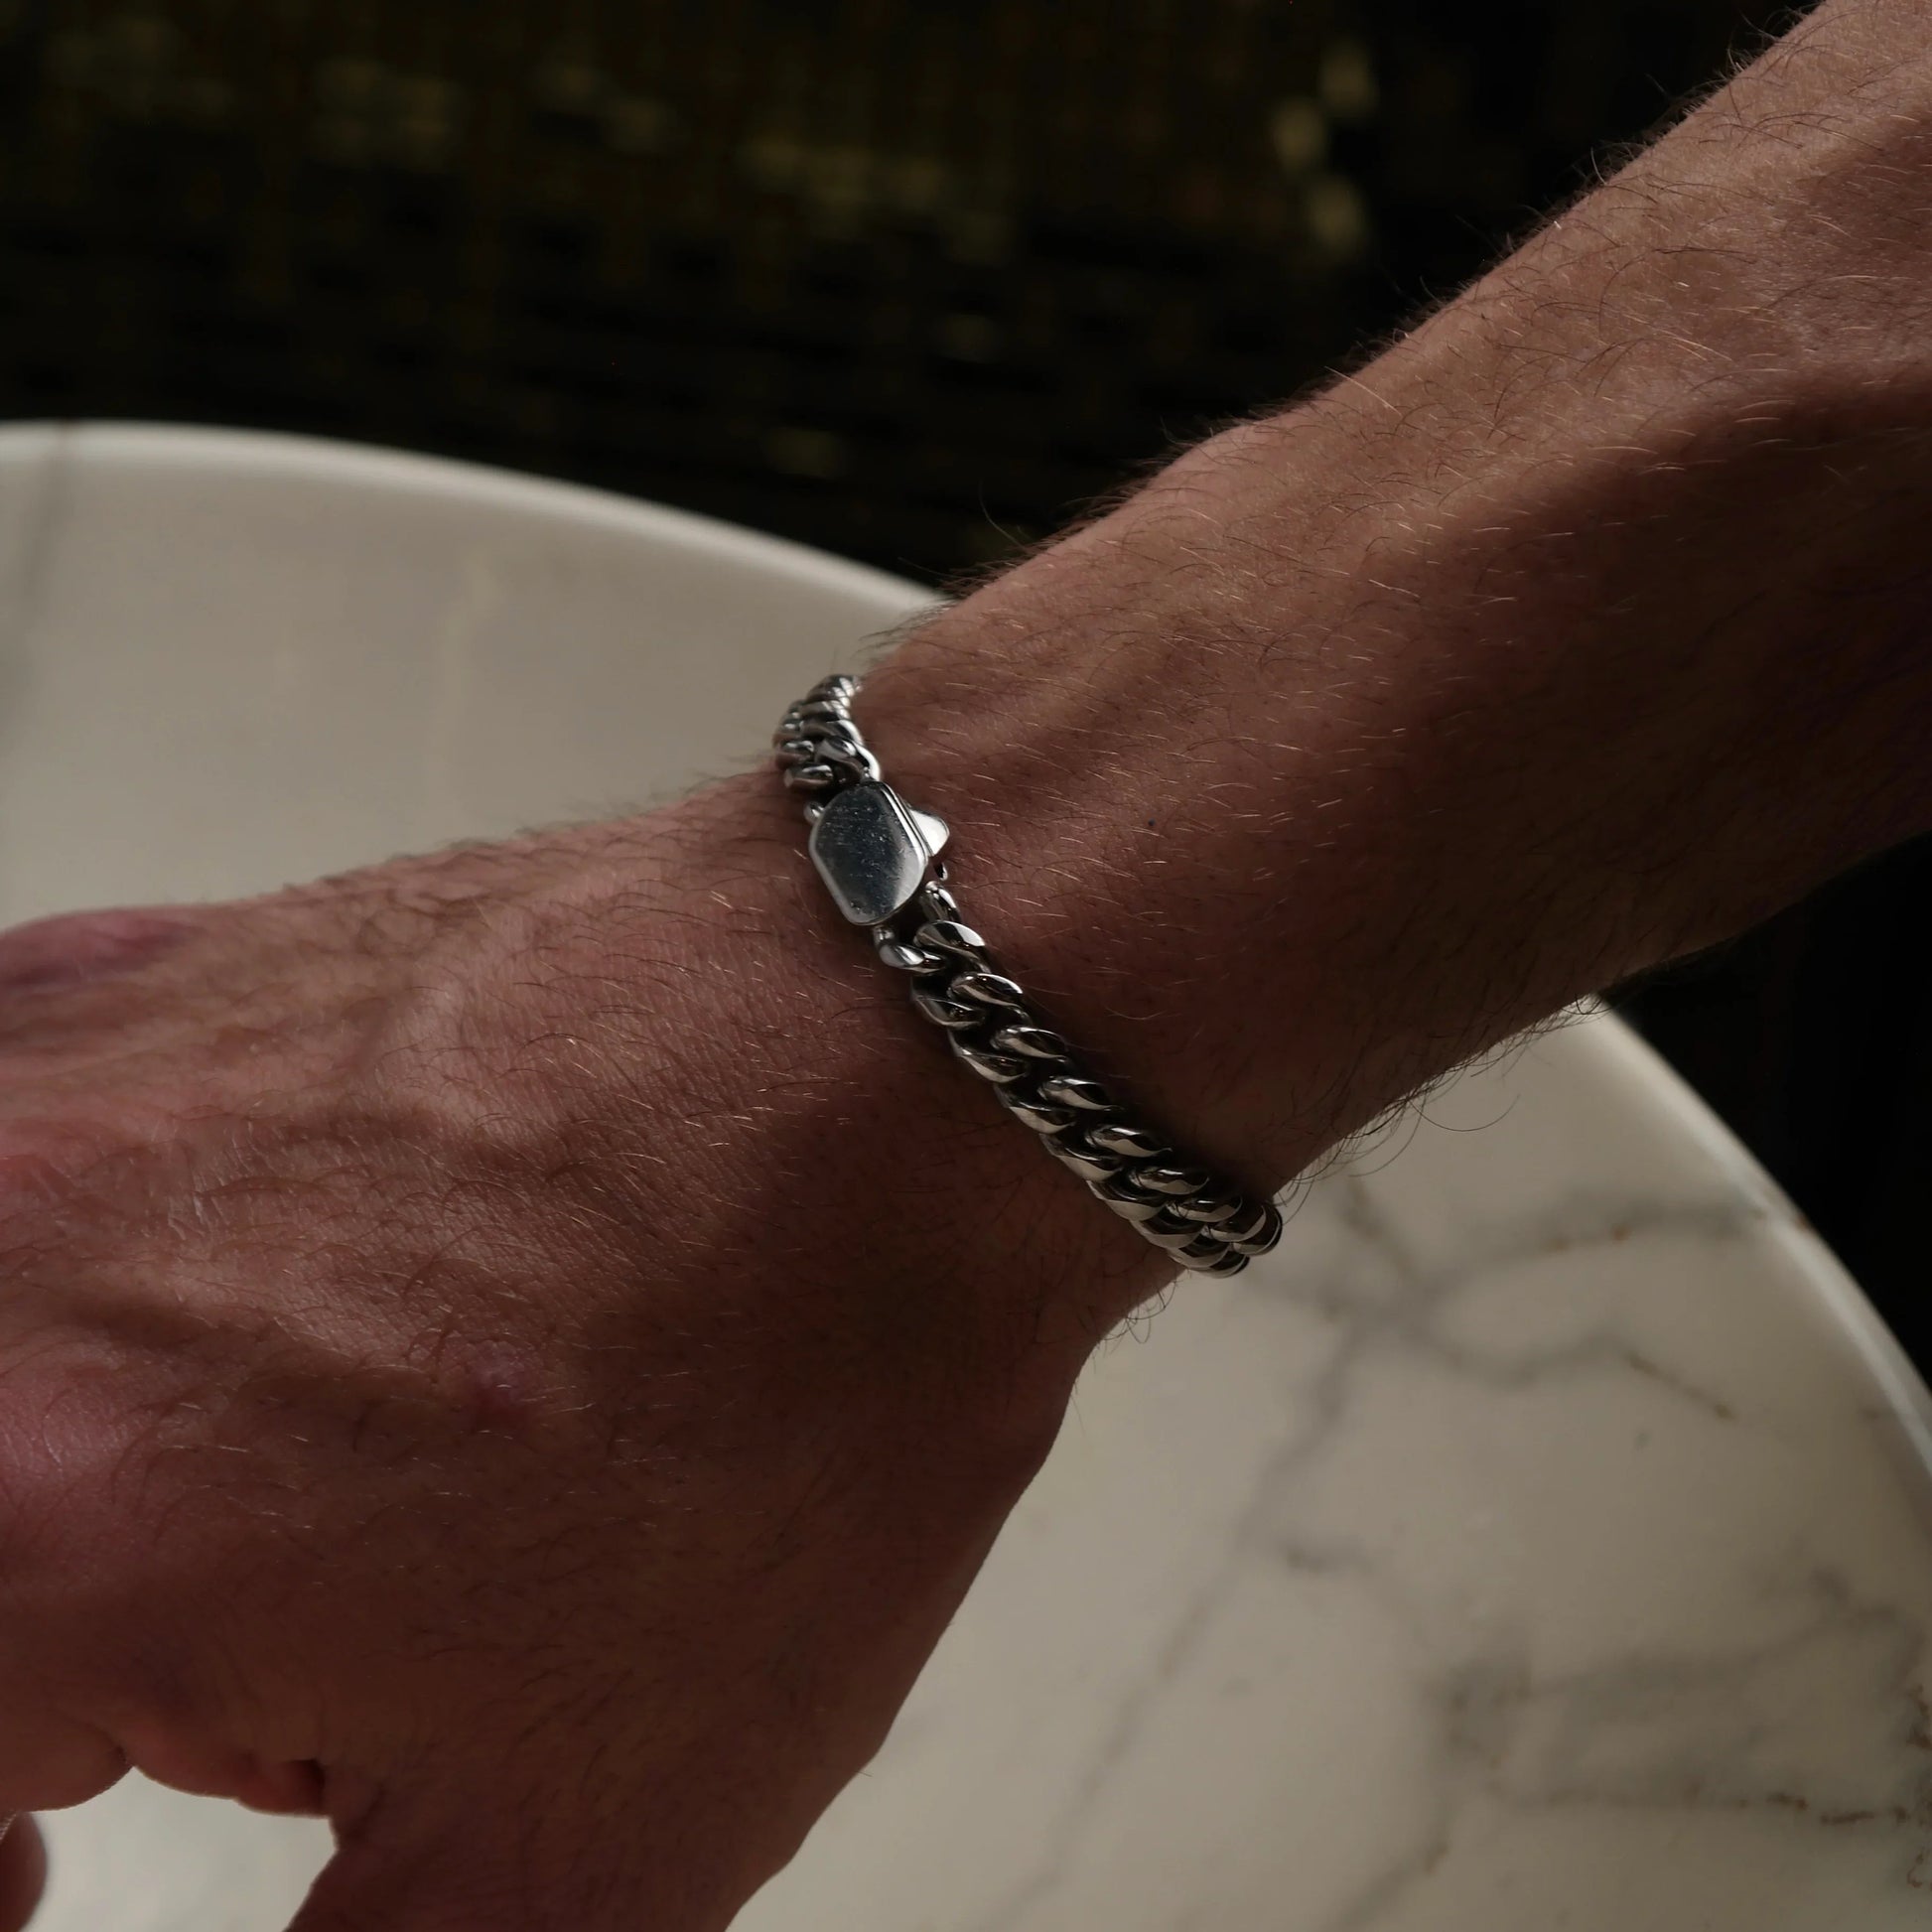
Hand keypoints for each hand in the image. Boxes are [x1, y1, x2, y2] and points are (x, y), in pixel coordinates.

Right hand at [0, 779, 1135, 1928]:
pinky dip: (58, 1300)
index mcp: (24, 1512)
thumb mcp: (577, 1845)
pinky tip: (236, 1326)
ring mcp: (43, 1081)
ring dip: (29, 1490)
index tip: (35, 1874)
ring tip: (229, 1523)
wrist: (908, 1056)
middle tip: (89, 1762)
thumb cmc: (791, 1390)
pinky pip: (7, 1185)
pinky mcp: (133, 975)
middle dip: (10, 1682)